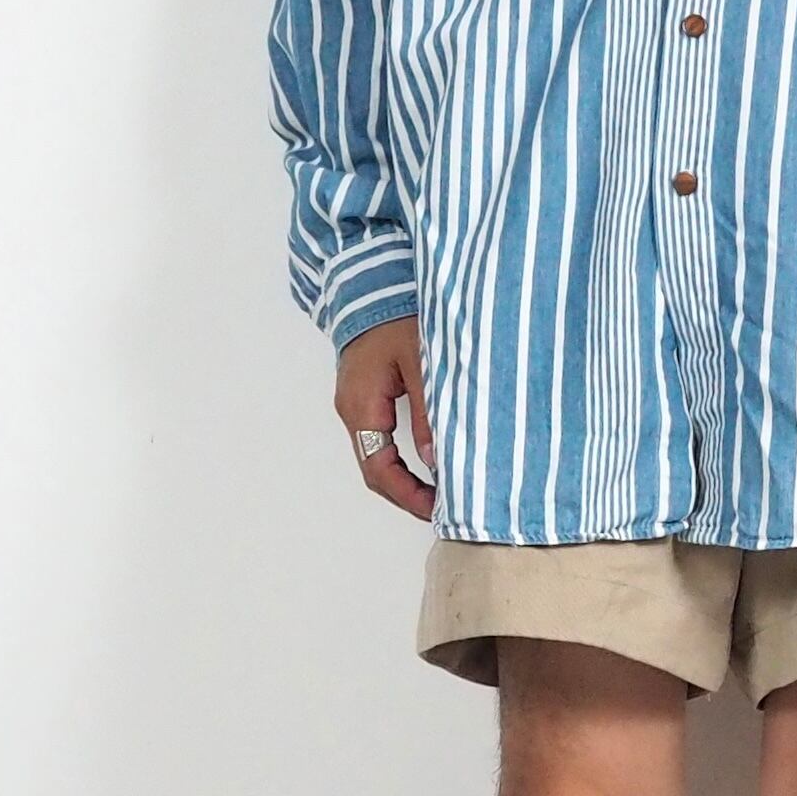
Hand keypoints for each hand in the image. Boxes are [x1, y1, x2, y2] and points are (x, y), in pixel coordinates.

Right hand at [335, 314, 436, 520]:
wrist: (372, 286)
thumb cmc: (395, 316)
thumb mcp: (422, 363)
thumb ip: (429, 412)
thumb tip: (437, 461)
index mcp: (362, 406)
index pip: (379, 469)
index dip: (407, 496)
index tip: (437, 509)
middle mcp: (352, 411)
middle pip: (374, 471)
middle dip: (406, 495)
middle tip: (444, 508)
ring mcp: (355, 406)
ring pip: (375, 458)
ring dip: (403, 480)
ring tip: (439, 493)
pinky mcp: (364, 399)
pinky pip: (378, 441)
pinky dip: (399, 461)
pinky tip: (425, 464)